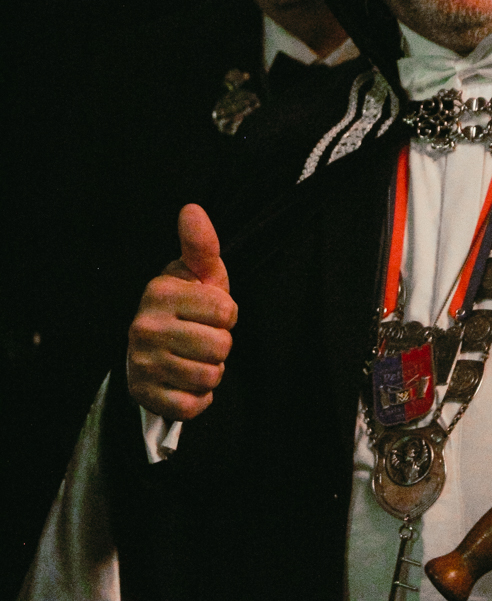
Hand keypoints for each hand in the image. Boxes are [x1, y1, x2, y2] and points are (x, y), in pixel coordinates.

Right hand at [127, 204, 237, 421]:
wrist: (150, 347)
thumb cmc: (185, 303)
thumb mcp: (197, 272)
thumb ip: (201, 244)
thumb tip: (192, 208)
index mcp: (160, 292)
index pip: (226, 312)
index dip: (227, 314)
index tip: (210, 312)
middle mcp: (144, 327)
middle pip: (220, 347)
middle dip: (221, 344)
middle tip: (202, 337)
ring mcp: (142, 363)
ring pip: (209, 377)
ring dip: (211, 372)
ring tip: (195, 358)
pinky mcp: (143, 395)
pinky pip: (193, 406)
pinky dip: (199, 397)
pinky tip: (187, 381)